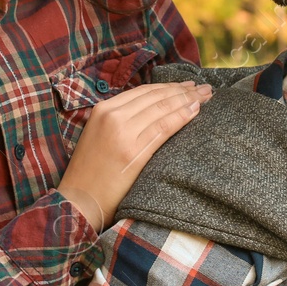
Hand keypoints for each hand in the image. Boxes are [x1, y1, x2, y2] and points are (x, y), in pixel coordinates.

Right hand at [58, 81, 212, 231]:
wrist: (79, 200)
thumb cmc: (91, 172)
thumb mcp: (98, 134)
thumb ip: (119, 119)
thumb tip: (151, 109)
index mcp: (103, 109)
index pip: (143, 91)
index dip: (168, 86)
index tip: (187, 85)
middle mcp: (113, 116)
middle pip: (156, 96)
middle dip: (183, 90)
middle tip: (204, 88)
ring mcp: (123, 133)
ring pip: (163, 108)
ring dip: (188, 99)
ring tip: (206, 96)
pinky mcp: (134, 151)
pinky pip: (164, 128)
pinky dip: (182, 117)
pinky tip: (196, 111)